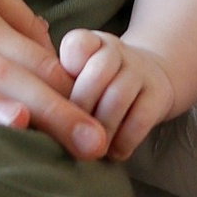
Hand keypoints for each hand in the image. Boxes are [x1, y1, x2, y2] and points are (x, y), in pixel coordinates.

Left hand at [56, 28, 181, 158]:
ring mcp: (140, 70)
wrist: (150, 81)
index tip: (57, 99)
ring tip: (92, 149)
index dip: (65, 71)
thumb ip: (58, 91)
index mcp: (90, 43)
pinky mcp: (159, 94)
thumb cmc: (100, 86)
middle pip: (95, 75)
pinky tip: (114, 153)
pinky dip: (123, 141)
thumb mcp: (78, 78)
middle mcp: (116, 51)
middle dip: (79, 110)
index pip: (77, 44)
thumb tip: (37, 122)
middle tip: (71, 135)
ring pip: (117, 98)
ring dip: (101, 129)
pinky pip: (140, 119)